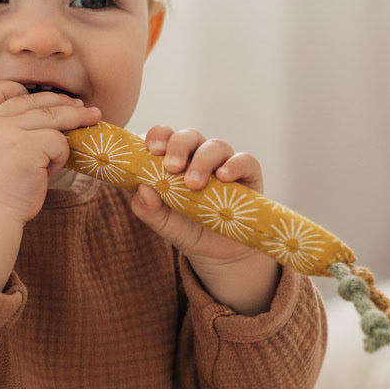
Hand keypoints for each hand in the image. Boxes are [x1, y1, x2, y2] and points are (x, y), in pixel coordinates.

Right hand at [0, 82, 99, 290]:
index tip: (40, 98)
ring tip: (93, 119)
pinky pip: (58, 141)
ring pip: (53, 115)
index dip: (20, 89)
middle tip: (84, 109)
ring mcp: (8, 132)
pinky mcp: (27, 146)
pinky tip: (50, 171)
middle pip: (35, 101)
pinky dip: (61, 156)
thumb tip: (56, 113)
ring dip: (76, 118)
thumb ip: (8, 131)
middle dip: (63, 103)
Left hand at [131, 125, 279, 313]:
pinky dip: (234, 165)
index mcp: (172, 160)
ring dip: (202, 161)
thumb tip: (142, 189)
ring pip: (215, 146)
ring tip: (193, 184)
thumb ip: (147, 208)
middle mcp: (196, 156)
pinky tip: (223, 177)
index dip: (156, 136)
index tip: (150, 149)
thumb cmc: (185, 228)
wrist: (217, 253)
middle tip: (171, 167)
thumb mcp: (162, 223)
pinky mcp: (247, 174)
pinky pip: (245, 160)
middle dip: (177, 146)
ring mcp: (223, 163)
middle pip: (188, 136)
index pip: (163, 136)